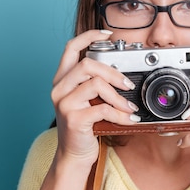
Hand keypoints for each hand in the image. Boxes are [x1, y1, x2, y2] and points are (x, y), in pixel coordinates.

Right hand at [51, 30, 139, 166]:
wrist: (73, 156)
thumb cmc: (84, 127)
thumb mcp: (87, 101)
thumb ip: (95, 84)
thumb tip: (121, 72)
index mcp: (62, 80)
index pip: (70, 47)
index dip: (89, 36)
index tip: (108, 34)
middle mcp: (59, 89)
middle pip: (87, 64)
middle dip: (113, 72)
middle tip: (128, 85)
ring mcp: (64, 104)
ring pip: (96, 84)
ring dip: (119, 96)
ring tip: (129, 106)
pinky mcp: (74, 119)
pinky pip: (102, 109)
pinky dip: (120, 114)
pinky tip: (128, 119)